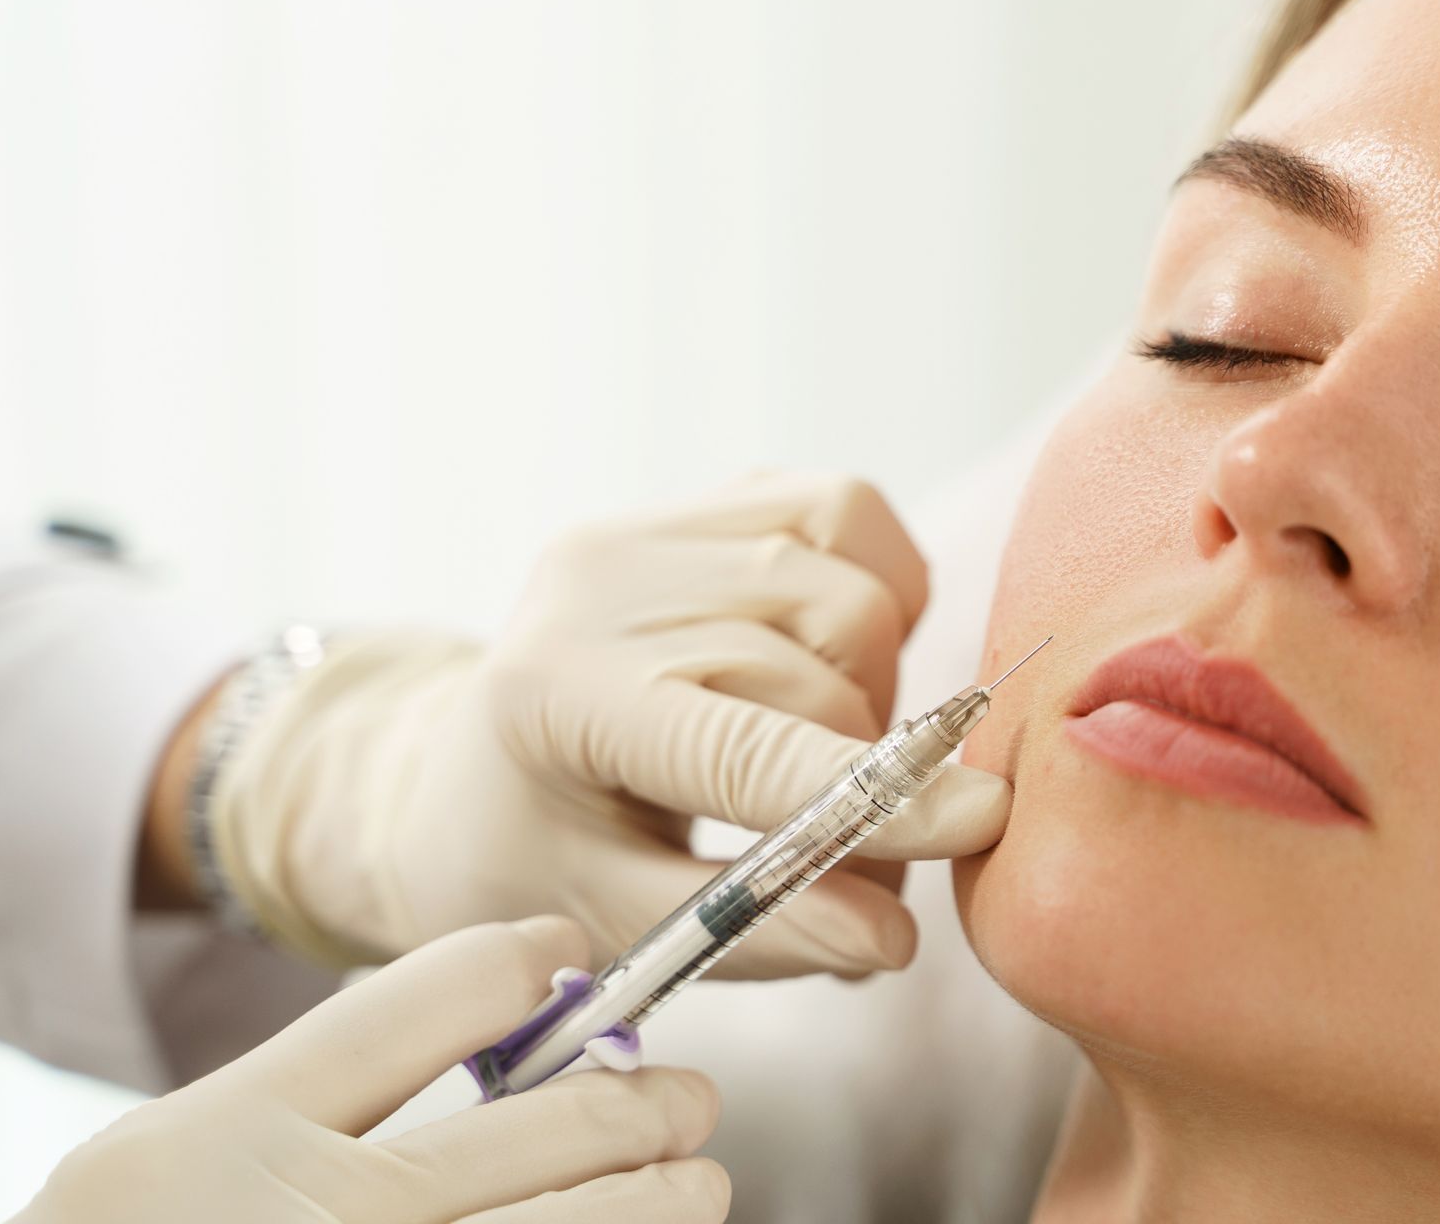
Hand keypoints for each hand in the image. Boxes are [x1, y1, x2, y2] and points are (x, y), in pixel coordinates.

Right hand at [13, 917, 729, 1223]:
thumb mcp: (178, 1154)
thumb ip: (322, 1084)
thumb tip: (518, 1016)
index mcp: (239, 1134)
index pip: (440, 1000)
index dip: (530, 965)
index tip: (568, 957)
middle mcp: (322, 1220)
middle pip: (556, 1124)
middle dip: (647, 1101)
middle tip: (688, 1099)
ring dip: (665, 1197)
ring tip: (696, 1183)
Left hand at [203, 473, 1010, 970]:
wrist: (456, 767)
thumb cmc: (523, 858)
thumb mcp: (612, 925)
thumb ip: (753, 928)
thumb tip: (891, 938)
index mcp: (556, 695)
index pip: (749, 744)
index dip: (875, 794)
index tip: (983, 821)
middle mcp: (602, 583)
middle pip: (823, 667)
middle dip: (871, 780)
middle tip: (858, 871)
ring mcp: (651, 526)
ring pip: (853, 594)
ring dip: (873, 693)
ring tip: (824, 765)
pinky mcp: (698, 500)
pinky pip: (846, 511)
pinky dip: (875, 590)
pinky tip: (830, 659)